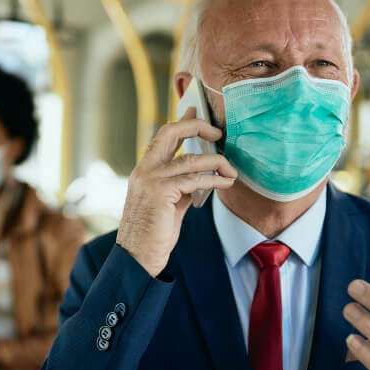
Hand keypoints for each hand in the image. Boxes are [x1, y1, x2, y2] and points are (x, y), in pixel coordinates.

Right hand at [116, 108, 236, 276]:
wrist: (138, 257)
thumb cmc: (153, 234)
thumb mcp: (168, 205)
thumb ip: (181, 186)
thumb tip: (201, 176)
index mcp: (144, 170)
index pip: (163, 136)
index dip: (183, 122)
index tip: (198, 111)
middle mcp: (144, 170)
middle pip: (170, 132)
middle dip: (197, 126)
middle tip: (218, 133)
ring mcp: (150, 180)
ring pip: (189, 158)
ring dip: (216, 162)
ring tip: (231, 170)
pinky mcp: (160, 193)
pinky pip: (193, 178)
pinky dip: (213, 179)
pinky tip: (225, 182)